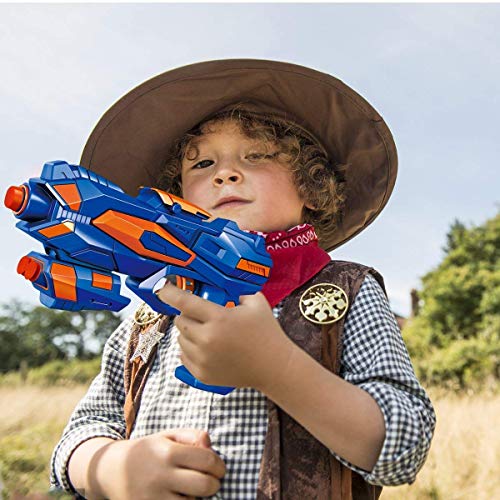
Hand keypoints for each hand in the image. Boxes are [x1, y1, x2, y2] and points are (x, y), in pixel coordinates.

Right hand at [100, 429, 225, 499]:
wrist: (110, 470)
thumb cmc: (147, 451)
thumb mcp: (168, 436)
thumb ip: (192, 436)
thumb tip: (210, 445)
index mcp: (168, 452)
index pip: (207, 460)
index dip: (219, 465)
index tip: (219, 468)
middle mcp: (161, 476)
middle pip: (204, 486)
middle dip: (214, 484)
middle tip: (211, 481)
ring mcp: (153, 497)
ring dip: (198, 498)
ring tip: (192, 490)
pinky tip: (181, 497)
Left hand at [157, 281, 294, 389]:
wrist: (274, 367)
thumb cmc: (267, 333)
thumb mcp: (256, 302)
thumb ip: (236, 292)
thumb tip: (222, 288)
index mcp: (219, 318)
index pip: (185, 301)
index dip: (169, 293)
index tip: (162, 288)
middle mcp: (207, 339)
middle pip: (180, 320)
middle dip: (188, 315)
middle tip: (203, 316)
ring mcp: (203, 358)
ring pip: (180, 339)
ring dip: (190, 333)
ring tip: (209, 333)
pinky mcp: (202, 374)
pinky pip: (183, 356)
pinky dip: (191, 350)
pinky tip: (207, 348)